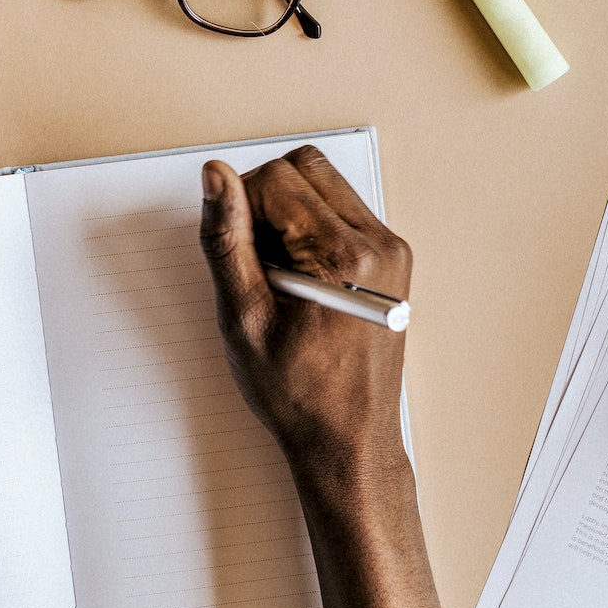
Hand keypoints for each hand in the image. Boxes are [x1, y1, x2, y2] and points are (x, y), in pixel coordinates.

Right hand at [199, 146, 412, 492]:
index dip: (241, 209)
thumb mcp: (243, 317)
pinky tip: (298, 278)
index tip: (240, 256)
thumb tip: (216, 178)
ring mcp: (390, 251)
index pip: (276, 179)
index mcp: (344, 257)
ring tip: (276, 274)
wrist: (348, 439)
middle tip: (254, 259)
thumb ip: (226, 239)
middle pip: (304, 168)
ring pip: (323, 185)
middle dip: (265, 199)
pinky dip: (310, 229)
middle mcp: (378, 245)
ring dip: (287, 212)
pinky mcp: (391, 260)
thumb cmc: (299, 394)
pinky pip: (341, 213)